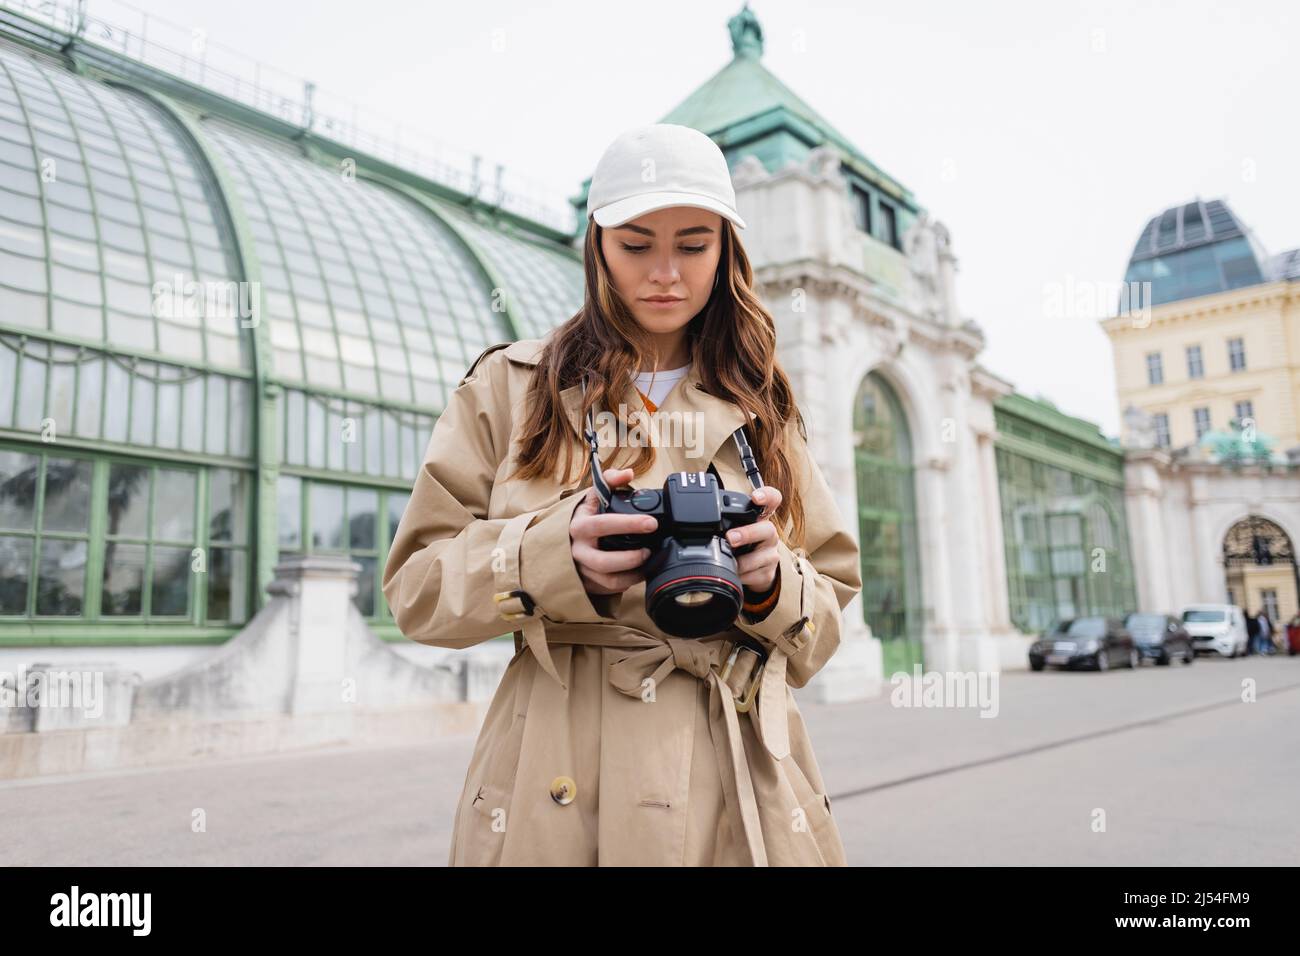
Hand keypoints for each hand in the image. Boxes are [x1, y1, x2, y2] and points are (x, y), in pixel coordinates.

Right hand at [569, 467, 656, 595]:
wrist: (564, 539)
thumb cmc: (585, 516)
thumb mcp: (594, 496)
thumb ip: (610, 480)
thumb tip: (627, 473)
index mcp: (579, 526)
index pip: (604, 525)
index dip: (629, 524)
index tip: (651, 523)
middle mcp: (577, 550)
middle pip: (605, 562)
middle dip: (632, 558)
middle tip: (650, 550)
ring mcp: (581, 570)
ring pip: (609, 580)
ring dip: (633, 574)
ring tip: (647, 562)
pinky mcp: (587, 584)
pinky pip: (610, 589)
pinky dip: (627, 583)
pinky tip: (638, 573)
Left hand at [726, 485, 781, 592]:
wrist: (751, 570)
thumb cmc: (738, 544)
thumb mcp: (731, 529)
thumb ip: (722, 522)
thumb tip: (692, 522)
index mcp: (760, 518)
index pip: (772, 500)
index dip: (766, 496)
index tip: (755, 498)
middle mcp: (769, 534)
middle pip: (768, 529)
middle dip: (748, 533)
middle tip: (730, 538)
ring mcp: (770, 553)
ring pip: (763, 556)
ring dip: (743, 561)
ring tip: (729, 562)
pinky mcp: (768, 572)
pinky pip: (757, 575)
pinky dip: (743, 575)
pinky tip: (734, 574)